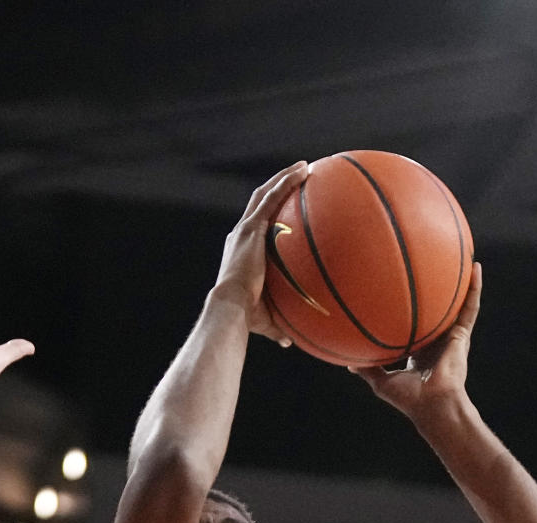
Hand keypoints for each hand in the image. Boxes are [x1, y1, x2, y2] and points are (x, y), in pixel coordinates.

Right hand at [212, 161, 307, 343]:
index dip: (268, 214)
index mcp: (241, 252)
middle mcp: (240, 235)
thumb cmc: (244, 317)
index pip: (255, 227)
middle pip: (259, 203)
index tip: (284, 208)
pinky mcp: (252, 227)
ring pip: (265, 194)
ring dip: (284, 178)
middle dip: (277, 188)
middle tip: (297, 179)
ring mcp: (246, 229)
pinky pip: (273, 197)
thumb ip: (277, 326)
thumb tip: (289, 342)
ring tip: (304, 167)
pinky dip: (287, 181)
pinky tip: (305, 170)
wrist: (231, 307)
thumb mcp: (264, 320)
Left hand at [348, 262, 481, 423]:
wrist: (433, 405)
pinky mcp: (462, 335)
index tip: (404, 294)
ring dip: (461, 282)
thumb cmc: (409, 399)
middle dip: (438, 292)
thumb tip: (347, 362)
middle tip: (433, 267)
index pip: (418, 327)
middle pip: (439, 311)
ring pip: (458, 304)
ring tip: (462, 257)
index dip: (414, 313)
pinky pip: (470, 307)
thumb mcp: (381, 382)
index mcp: (421, 352)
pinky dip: (474, 288)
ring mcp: (452, 337)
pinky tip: (475, 268)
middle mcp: (438, 342)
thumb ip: (367, 369)